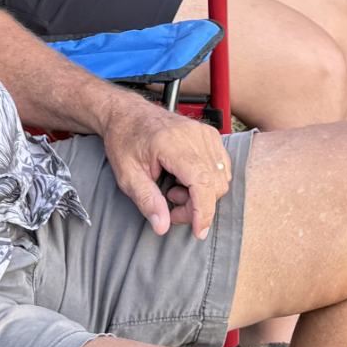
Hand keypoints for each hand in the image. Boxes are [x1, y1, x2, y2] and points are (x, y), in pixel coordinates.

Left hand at [98, 94, 234, 238]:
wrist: (126, 113)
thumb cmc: (124, 140)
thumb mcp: (127, 175)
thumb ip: (146, 201)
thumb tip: (162, 226)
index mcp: (172, 143)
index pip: (202, 182)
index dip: (204, 211)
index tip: (199, 232)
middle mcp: (194, 135)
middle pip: (215, 184)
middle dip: (197, 206)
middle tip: (170, 205)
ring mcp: (204, 133)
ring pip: (221, 177)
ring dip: (202, 194)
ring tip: (174, 189)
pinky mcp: (209, 135)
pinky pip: (221, 167)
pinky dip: (207, 181)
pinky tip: (185, 180)